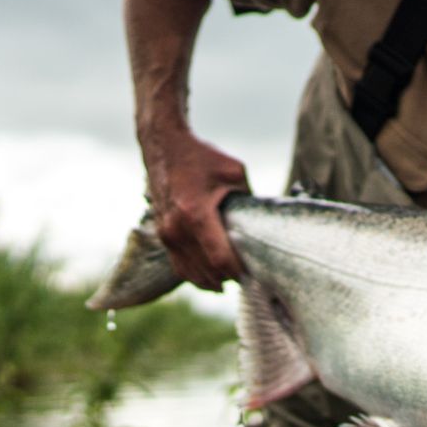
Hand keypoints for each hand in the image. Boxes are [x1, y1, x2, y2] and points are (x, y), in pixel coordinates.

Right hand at [142, 129, 249, 291]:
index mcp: (195, 213)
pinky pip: (179, 266)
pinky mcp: (162, 235)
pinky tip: (213, 278)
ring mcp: (166, 234)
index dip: (239, 272)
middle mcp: (177, 228)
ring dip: (214, 281)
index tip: (254, 272)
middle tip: (250, 278)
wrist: (164, 145)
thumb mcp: (235, 172)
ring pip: (192, 274)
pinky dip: (197, 276)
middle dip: (229, 278)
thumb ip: (248, 200)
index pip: (220, 259)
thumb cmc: (202, 157)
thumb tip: (264, 222)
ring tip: (233, 280)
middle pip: (207, 271)